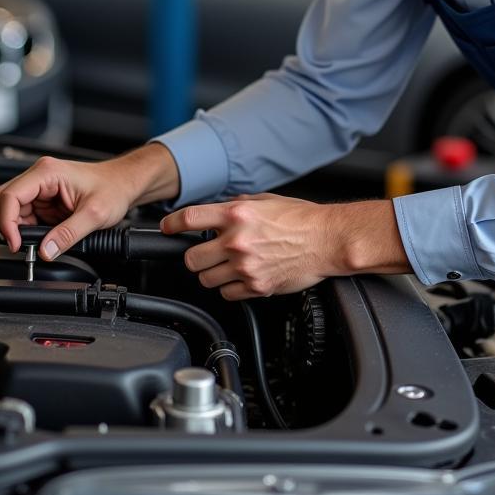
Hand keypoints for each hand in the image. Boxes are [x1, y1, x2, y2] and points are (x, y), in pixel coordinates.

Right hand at [0, 143, 179, 259]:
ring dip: (22, 229)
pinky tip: (45, 235)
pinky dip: (31, 229)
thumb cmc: (113, 188)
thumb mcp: (94, 214)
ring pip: (15, 210)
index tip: (15, 243)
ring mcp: (42, 187)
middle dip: (11, 225)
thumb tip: (45, 251)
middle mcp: (41, 176)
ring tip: (41, 241)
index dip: (7, 221)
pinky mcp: (46, 199)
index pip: (10, 195)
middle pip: (7, 201)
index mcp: (48, 172)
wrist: (125, 183)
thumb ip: (68, 234)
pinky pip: (27, 215)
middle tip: (23, 246)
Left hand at [160, 193, 341, 300]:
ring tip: (225, 266)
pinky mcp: (257, 287)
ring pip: (206, 279)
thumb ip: (237, 205)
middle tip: (203, 253)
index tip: (167, 228)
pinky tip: (240, 277)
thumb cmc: (301, 219)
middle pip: (191, 258)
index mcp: (237, 214)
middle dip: (194, 256)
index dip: (171, 225)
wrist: (327, 240)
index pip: (189, 219)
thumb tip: (218, 211)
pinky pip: (227, 294)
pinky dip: (229, 288)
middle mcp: (238, 240)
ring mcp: (246, 267)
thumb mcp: (265, 200)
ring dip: (211, 274)